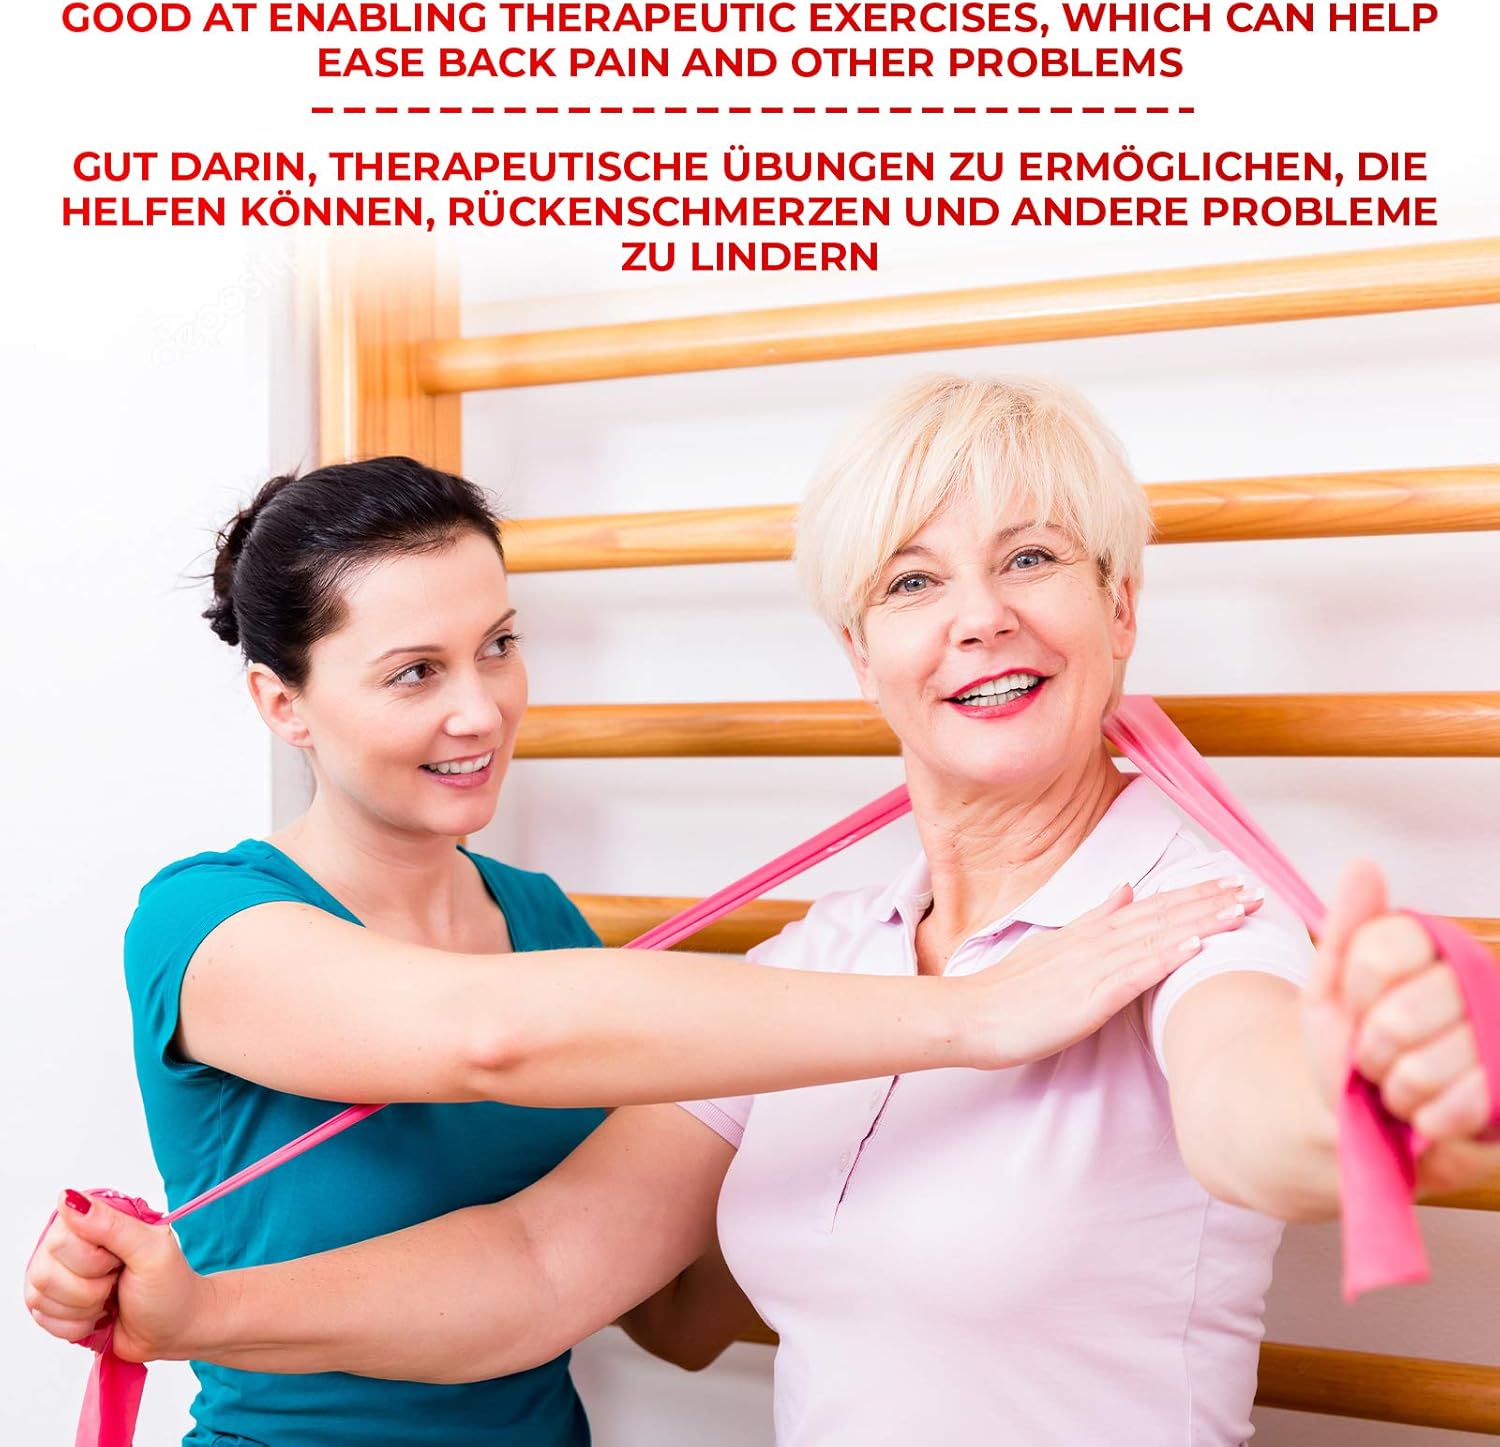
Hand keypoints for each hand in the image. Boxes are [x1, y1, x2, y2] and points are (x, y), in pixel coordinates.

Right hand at [23, 1191, 204, 1363]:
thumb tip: (69, 1198)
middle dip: (88, 1288)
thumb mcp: (151, 1251)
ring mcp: (60, 1273)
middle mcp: (72, 1243)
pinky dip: (73, 1326)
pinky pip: (40, 1317)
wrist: (173, 1329)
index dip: (92, 1261)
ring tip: (108, 1300)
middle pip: (45, 1271)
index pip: (61, 1239)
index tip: (120, 1262)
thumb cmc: (169, 1288)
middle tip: (116, 1281)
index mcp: (97, 1219)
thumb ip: (112, 1225)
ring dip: (81, 1309)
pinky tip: (97, 1317)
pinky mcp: (54, 1303)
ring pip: (38, 1295)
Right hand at [965, 875, 1262, 1068]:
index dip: (1193, 893)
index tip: (1231, 883)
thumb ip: (1092, 918)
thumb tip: (1123, 889)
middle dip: (1211, 901)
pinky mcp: (1090, 996)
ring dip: (1202, 920)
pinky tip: (1196, 944)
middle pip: (1163, 914)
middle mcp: (1097, 942)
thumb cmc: (1008, 991)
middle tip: (1256, 888)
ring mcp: (1094, 967)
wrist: (971, 1014)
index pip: (1151, 906)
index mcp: (1090, 932)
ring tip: (1240, 908)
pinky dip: (1167, 955)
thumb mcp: (1053, 945)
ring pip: (1157, 937)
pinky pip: (1135, 973)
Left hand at [1306, 860, 1499, 1197]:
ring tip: (1402, 1083)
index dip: (1356, 991)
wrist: (1368, 1115)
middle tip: (1377, 1053)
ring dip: (1397, 1087)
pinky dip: (1428, 1116)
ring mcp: (1499, 1032)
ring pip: (1425, 1066)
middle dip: (1372, 1047)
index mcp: (1434, 945)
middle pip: (1401, 1015)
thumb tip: (1365, 864)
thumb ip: (1347, 927)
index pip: (1381, 952)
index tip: (1356, 1004)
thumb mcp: (1329, 984)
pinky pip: (1462, 1103)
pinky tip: (1428, 1113)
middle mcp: (1481, 979)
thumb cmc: (1349, 1042)